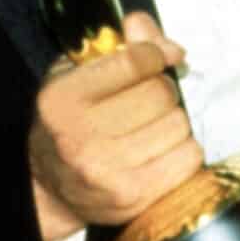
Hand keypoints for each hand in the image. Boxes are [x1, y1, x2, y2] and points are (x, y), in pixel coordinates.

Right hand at [29, 11, 202, 240]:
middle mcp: (79, 137)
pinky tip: (162, 149)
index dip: (154, 54)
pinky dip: (184, 148)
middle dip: (163, 89)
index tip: (156, 58)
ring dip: (174, 120)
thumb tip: (164, 42)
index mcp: (62, 100)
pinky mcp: (134, 198)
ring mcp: (107, 172)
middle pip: (161, 93)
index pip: (135, 61)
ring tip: (152, 126)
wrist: (50, 189)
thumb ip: (121, 46)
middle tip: (149, 98)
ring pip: (178, 124)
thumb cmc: (69, 122)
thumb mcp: (78, 73)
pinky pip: (189, 157)